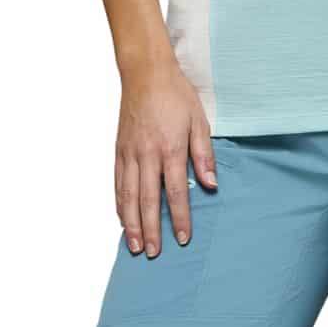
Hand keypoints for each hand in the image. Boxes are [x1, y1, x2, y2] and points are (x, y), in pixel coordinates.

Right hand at [115, 61, 216, 255]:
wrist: (145, 73)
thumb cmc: (176, 95)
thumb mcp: (199, 121)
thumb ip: (203, 155)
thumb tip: (210, 184)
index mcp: (170, 148)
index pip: (175, 192)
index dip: (179, 218)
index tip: (183, 238)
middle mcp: (146, 154)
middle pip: (147, 200)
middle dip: (151, 230)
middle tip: (153, 253)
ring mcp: (129, 153)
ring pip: (127, 195)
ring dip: (131, 224)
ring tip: (135, 246)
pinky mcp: (119, 150)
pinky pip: (117, 182)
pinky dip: (119, 204)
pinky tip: (123, 220)